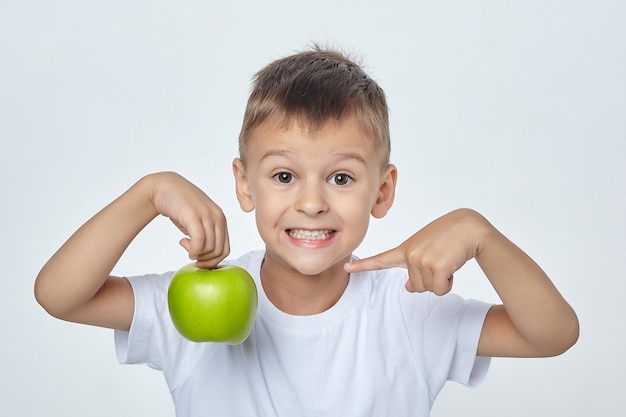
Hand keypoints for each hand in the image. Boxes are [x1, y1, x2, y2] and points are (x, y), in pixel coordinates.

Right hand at [149, 172, 229, 267]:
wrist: (164, 187)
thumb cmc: (180, 206)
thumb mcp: (198, 221)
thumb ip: (205, 235)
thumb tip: (206, 255)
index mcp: (220, 219)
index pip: (225, 248)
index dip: (213, 261)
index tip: (200, 261)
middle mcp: (217, 216)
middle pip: (219, 251)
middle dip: (205, 260)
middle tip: (191, 255)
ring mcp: (207, 215)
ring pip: (210, 248)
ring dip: (196, 253)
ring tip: (184, 244)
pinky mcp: (194, 215)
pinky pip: (200, 241)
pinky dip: (193, 250)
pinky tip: (184, 245)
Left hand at [345, 209, 486, 294]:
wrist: (469, 226)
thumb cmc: (450, 238)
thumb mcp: (428, 252)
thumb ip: (415, 268)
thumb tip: (409, 289)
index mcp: (406, 249)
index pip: (381, 259)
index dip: (363, 266)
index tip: (346, 269)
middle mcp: (410, 254)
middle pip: (418, 286)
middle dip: (433, 279)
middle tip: (442, 259)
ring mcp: (420, 259)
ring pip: (429, 289)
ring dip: (442, 280)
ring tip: (448, 260)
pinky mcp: (435, 265)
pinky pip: (440, 289)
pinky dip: (449, 282)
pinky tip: (453, 265)